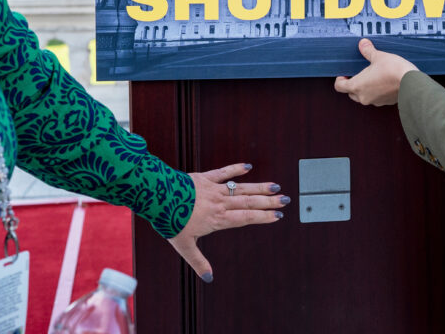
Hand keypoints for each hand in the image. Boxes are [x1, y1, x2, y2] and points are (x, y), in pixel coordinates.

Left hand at [167, 163, 287, 281]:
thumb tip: (209, 278)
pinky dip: (235, 169)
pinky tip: (247, 166)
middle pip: (249, 202)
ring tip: (275, 186)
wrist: (158, 197)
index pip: (246, 218)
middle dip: (268, 202)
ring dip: (259, 187)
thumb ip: (198, 261)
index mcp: (217, 219)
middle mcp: (220, 203)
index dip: (263, 217)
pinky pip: (223, 172)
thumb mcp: (184, 246)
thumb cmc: (170, 221)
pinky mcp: (204, 178)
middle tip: (285, 199)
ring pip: (241, 188)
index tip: (277, 216)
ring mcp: (213, 189)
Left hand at [334, 38, 417, 106]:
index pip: (339, 87)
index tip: (344, 74)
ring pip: (364, 97)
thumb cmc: (393, 70)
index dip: (340, 79)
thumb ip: (368, 51)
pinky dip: (377, 92)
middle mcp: (364, 96)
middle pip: (351, 93)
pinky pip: (377, 98)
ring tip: (373, 77)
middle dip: (353, 84)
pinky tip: (384, 82)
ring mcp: (375, 101)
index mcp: (357, 86)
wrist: (411, 82)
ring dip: (365, 89)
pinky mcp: (386, 102)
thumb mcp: (379, 56)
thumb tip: (363, 44)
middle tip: (359, 74)